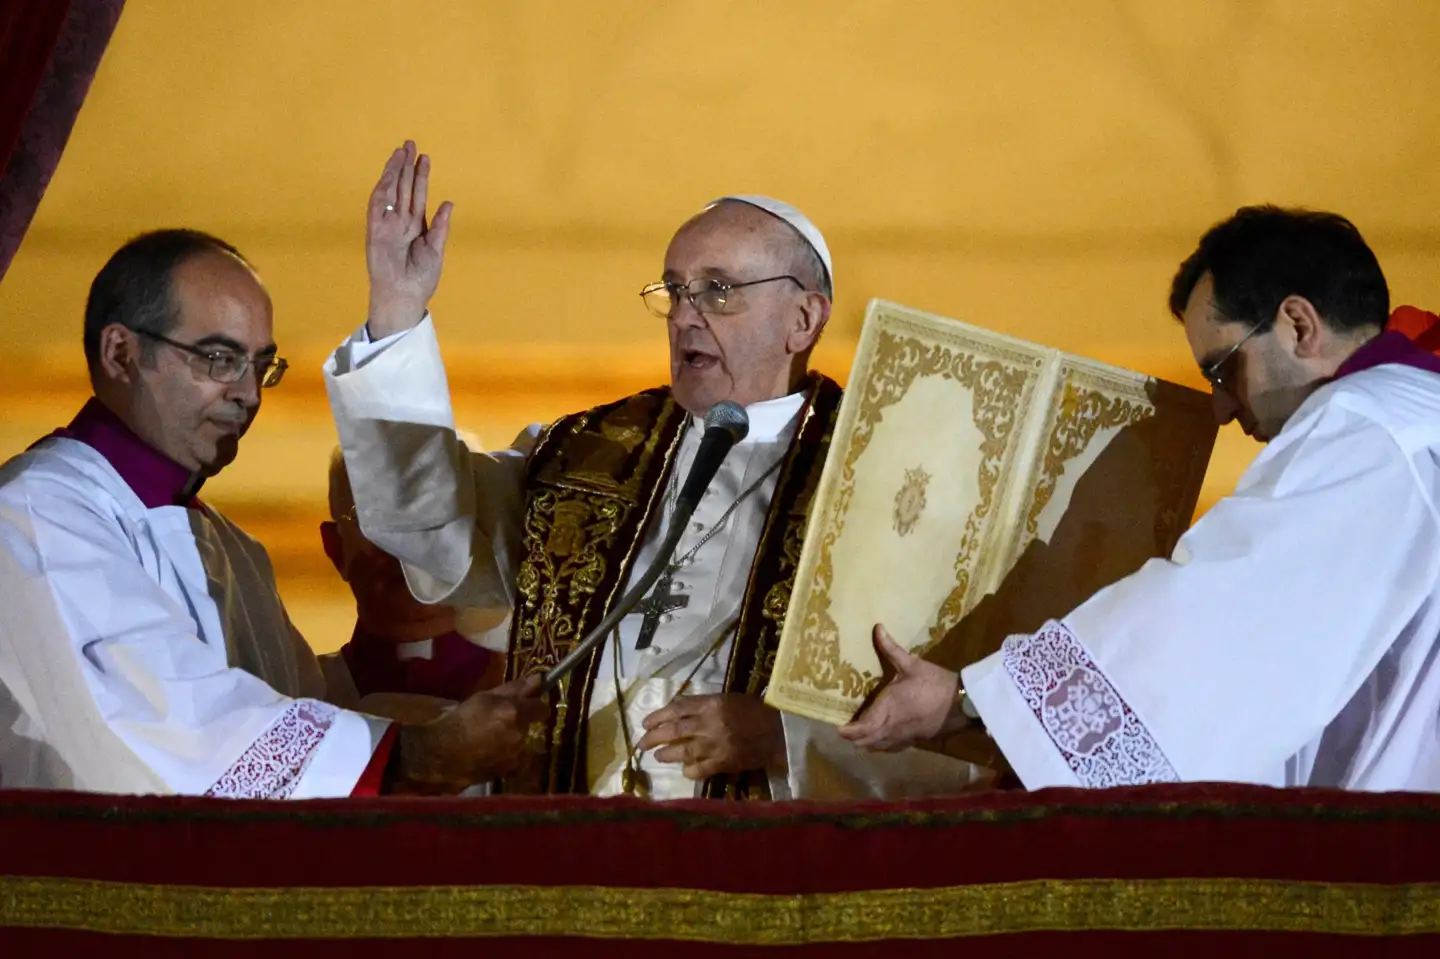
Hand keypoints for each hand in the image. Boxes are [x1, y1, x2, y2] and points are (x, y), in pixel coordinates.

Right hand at [366, 140, 453, 337]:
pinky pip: (378, 205)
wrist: (405, 296)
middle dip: (407, 166)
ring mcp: (387, 224)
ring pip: (391, 191)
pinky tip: (390, 172)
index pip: (418, 195)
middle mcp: (400, 221)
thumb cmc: (421, 278)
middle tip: (411, 144)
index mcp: (416, 226)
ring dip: (395, 171)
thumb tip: (448, 202)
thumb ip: (441, 226)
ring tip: (401, 152)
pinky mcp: (375, 230)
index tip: (425, 157)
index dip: (421, 176)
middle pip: (403, 188)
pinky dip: (383, 188)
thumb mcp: (436, 250)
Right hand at [395, 674, 547, 788]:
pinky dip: (504, 755)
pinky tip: (486, 752)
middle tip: (496, 720)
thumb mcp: (485, 697)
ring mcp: (514, 757)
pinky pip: (512, 759)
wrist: (440, 755)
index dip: (534, 705)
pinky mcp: (506, 772)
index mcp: (514, 714)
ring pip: (521, 744)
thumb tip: (539, 680)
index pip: (542, 708)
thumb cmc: (459, 720)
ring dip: (511, 740)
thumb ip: (515, 689)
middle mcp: (519, 736)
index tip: (525, 704)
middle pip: (529, 726)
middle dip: (518, 722)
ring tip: (488, 738)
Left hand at [636, 693, 784, 780]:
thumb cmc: (753, 711)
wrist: (779, 731)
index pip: (676, 709)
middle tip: (642, 743)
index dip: (657, 716)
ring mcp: (717, 745)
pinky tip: (684, 769)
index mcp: (712, 703)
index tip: (645, 723)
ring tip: (658, 756)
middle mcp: (711, 723)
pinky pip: (699, 769)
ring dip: (666, 754)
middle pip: (673, 731)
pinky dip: (688, 770)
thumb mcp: (727, 699)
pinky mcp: (724, 763)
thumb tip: (675, 711)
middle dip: (653, 738)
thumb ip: (702, 704)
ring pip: (682, 751)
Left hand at [839, 624, 963, 751]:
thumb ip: (891, 649)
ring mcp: (904, 735)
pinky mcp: (915, 740)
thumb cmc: (935, 683)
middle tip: (844, 732)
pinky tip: (880, 742)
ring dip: (866, 743)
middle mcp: (892, 725)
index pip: (864, 726)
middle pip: (867, 739)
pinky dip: (882, 746)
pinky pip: (892, 748)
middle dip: (854, 738)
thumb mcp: (912, 664)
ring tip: (857, 737)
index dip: (850, 731)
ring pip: (879, 746)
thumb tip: (877, 627)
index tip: (838, 729)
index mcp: (889, 707)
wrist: (962, 703)